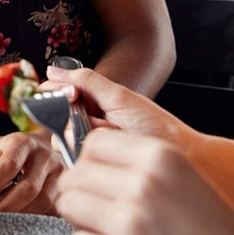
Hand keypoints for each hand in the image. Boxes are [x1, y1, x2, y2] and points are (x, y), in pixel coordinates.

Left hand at [0, 132, 61, 212]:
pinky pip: (53, 210)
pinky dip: (34, 220)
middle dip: (4, 206)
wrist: (43, 147)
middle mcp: (46, 157)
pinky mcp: (66, 191)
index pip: (7, 166)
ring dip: (19, 216)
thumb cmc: (10, 151)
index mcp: (23, 143)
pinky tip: (17, 224)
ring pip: (43, 202)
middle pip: (28, 188)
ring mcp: (61, 175)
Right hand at [41, 65, 189, 147]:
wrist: (180, 156)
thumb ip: (86, 81)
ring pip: (62, 138)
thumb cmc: (155, 124)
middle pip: (54, 116)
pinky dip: (89, 152)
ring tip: (113, 135)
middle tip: (98, 118)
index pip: (56, 92)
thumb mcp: (119, 97)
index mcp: (91, 100)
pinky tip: (108, 151)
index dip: (56, 92)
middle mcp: (85, 121)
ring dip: (86, 134)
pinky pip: (74, 157)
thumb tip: (53, 70)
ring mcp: (87, 144)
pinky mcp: (90, 165)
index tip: (71, 95)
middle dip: (73, 117)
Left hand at [55, 128, 233, 234]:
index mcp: (159, 155)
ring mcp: (129, 222)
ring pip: (68, 205)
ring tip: (110, 234)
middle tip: (100, 212)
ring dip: (83, 221)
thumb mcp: (185, 179)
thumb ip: (138, 167)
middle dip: (81, 193)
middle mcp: (141, 182)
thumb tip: (84, 164)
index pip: (93, 143)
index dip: (90, 163)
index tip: (98, 179)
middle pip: (74, 174)